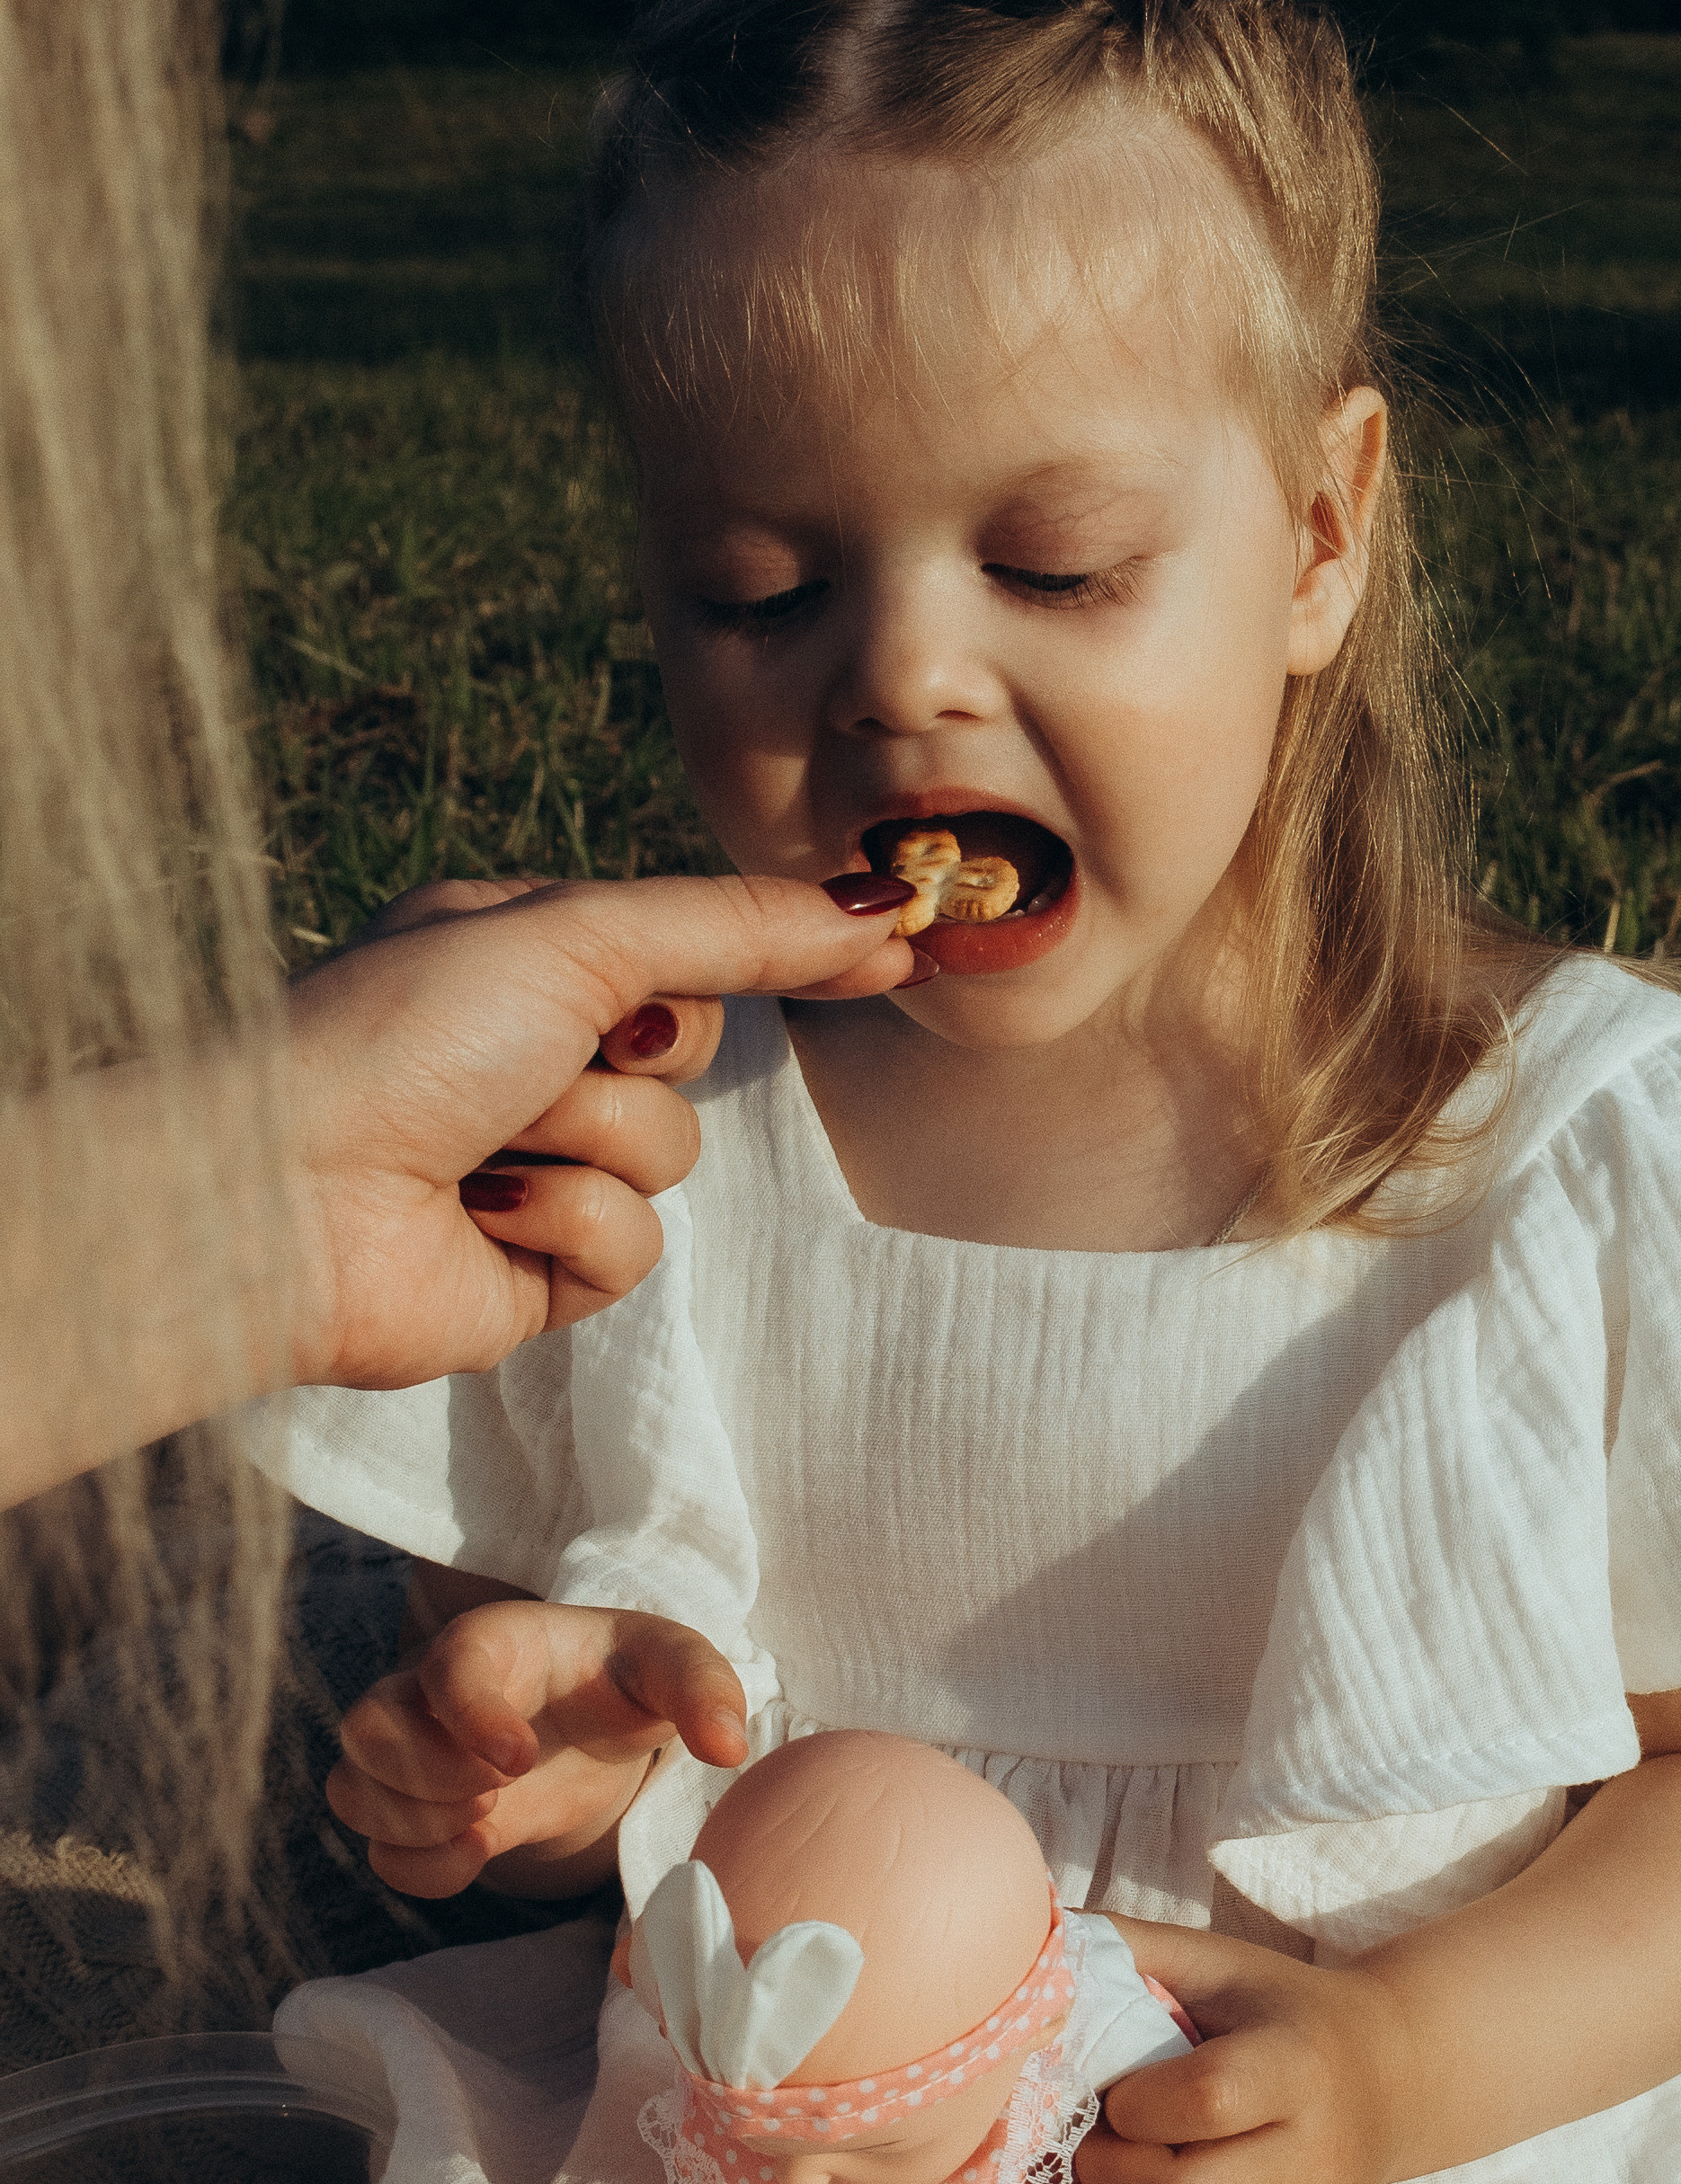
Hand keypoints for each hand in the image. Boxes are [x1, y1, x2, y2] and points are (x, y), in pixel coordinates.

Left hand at [287, 870, 918, 1389]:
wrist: (283, 1197)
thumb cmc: (397, 1037)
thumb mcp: (576, 938)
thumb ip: (735, 928)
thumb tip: (880, 907)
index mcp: (521, 954)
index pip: (692, 945)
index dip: (781, 948)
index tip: (894, 940)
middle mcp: (528, 1055)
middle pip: (696, 1053)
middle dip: (642, 1054)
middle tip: (553, 1053)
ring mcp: (537, 1168)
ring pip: (670, 1155)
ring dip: (592, 1143)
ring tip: (490, 1146)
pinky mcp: (537, 1276)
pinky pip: (634, 1251)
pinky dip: (568, 1229)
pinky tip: (482, 1216)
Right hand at [329, 1598, 750, 1898]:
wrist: (594, 1723)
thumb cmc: (625, 1679)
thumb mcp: (676, 1668)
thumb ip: (705, 1692)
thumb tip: (728, 1747)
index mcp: (492, 1641)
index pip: (446, 1666)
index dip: (469, 1716)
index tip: (518, 1761)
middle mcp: (429, 1690)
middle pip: (369, 1729)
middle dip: (428, 1777)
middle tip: (500, 1791)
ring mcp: (411, 1753)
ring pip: (354, 1789)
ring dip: (414, 1822)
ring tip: (489, 1819)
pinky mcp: (415, 1810)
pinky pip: (378, 1848)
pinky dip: (419, 1867)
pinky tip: (479, 1852)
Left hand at [1066, 1928, 1404, 2183]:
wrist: (1389, 2069)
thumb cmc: (1272, 2011)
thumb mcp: (1216, 1962)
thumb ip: (1130, 1946)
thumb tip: (1033, 1932)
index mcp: (1293, 2066)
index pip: (1200, 2102)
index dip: (1130, 2107)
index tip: (1113, 2096)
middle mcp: (1317, 2159)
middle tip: (1087, 2163)